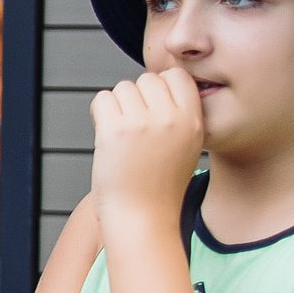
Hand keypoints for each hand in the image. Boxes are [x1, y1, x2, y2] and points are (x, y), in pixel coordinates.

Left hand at [89, 70, 204, 227]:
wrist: (142, 217)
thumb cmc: (159, 185)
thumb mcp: (185, 145)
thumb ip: (178, 114)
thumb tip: (156, 84)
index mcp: (193, 120)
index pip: (177, 76)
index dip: (160, 88)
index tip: (153, 109)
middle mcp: (171, 118)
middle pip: (147, 78)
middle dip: (137, 97)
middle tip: (134, 127)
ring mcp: (143, 122)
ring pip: (123, 87)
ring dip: (117, 106)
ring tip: (122, 136)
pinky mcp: (115, 130)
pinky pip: (102, 99)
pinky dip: (100, 113)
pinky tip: (107, 136)